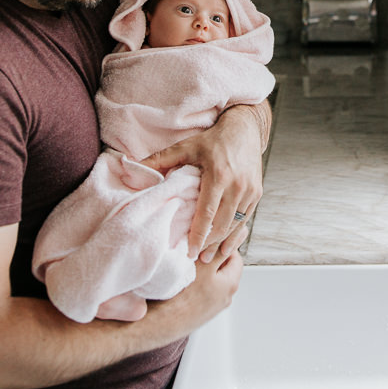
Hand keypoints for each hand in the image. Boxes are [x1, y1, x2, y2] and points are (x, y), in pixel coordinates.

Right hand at [138, 245, 243, 347]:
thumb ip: (221, 249)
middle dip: (210, 258)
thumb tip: (238, 234)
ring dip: (201, 271)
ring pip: (210, 280)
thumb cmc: (182, 295)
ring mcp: (211, 307)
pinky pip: (200, 291)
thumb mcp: (204, 265)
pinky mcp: (198, 313)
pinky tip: (181, 280)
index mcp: (231, 285)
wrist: (159, 324)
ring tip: (186, 265)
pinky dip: (194, 283)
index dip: (221, 245)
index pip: (234, 257)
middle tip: (195, 251)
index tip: (208, 240)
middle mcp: (225, 298)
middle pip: (222, 269)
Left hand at [141, 101, 267, 259]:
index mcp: (219, 176)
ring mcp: (250, 191)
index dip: (198, 235)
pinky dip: (235, 233)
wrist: (245, 129)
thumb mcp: (186, 147)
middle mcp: (237, 185)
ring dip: (222, 242)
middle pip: (222, 224)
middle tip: (197, 259)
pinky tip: (225, 243)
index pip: (207, 213)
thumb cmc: (214, 140)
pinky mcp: (257, 193)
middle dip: (209, 244)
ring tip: (210, 256)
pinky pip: (245, 219)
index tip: (190, 252)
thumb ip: (160, 160)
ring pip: (235, 225)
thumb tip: (131, 166)